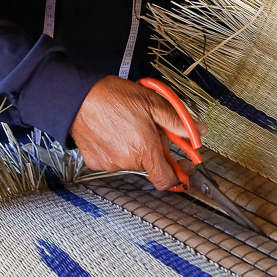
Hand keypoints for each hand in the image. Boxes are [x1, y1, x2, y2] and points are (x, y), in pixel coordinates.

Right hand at [68, 76, 201, 189]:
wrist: (77, 96)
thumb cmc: (112, 97)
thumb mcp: (152, 103)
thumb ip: (178, 121)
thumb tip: (199, 130)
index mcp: (145, 150)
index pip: (166, 180)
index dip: (177, 175)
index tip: (181, 168)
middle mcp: (127, 161)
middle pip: (149, 165)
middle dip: (152, 150)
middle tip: (148, 129)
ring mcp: (109, 163)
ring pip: (130, 161)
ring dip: (133, 149)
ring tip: (126, 126)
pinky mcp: (95, 161)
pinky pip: (112, 159)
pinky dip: (116, 149)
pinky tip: (112, 132)